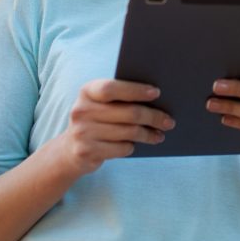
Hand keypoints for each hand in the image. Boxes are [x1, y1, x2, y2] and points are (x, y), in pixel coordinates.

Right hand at [57, 79, 175, 175]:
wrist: (70, 149)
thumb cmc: (97, 120)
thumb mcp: (102, 104)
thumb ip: (122, 98)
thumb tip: (159, 100)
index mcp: (87, 92)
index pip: (112, 88)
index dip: (135, 90)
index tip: (157, 93)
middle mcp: (81, 110)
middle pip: (129, 112)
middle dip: (153, 117)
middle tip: (169, 121)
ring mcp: (82, 132)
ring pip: (129, 132)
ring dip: (148, 134)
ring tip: (160, 134)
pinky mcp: (86, 152)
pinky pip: (122, 148)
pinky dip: (133, 146)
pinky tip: (137, 144)